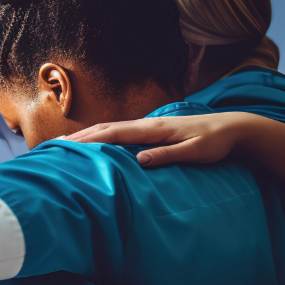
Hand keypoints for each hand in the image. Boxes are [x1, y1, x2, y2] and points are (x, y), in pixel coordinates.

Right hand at [64, 112, 261, 167]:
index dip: (88, 141)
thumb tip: (138, 160)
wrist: (233, 127)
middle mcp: (146, 124)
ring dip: (86, 135)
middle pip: (104, 128)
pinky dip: (100, 136)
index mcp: (153, 129)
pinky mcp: (151, 130)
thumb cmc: (215, 142)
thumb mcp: (195, 152)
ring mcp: (148, 125)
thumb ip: (167, 156)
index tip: (65, 147)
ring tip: (64, 144)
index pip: (113, 134)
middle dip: (78, 137)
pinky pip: (119, 132)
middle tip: (52, 146)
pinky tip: (93, 142)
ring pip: (109, 128)